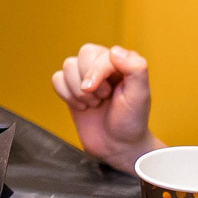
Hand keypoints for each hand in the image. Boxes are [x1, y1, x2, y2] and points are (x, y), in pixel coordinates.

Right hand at [53, 44, 156, 168]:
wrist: (118, 146)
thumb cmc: (131, 121)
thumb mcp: (140, 95)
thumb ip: (135, 68)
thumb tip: (115, 50)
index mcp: (121, 63)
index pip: (100, 54)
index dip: (96, 73)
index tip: (102, 95)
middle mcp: (103, 65)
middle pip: (83, 54)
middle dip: (87, 80)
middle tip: (101, 98)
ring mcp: (85, 77)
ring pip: (68, 65)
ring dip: (77, 90)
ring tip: (93, 104)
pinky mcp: (71, 89)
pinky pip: (57, 79)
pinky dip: (65, 94)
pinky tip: (81, 106)